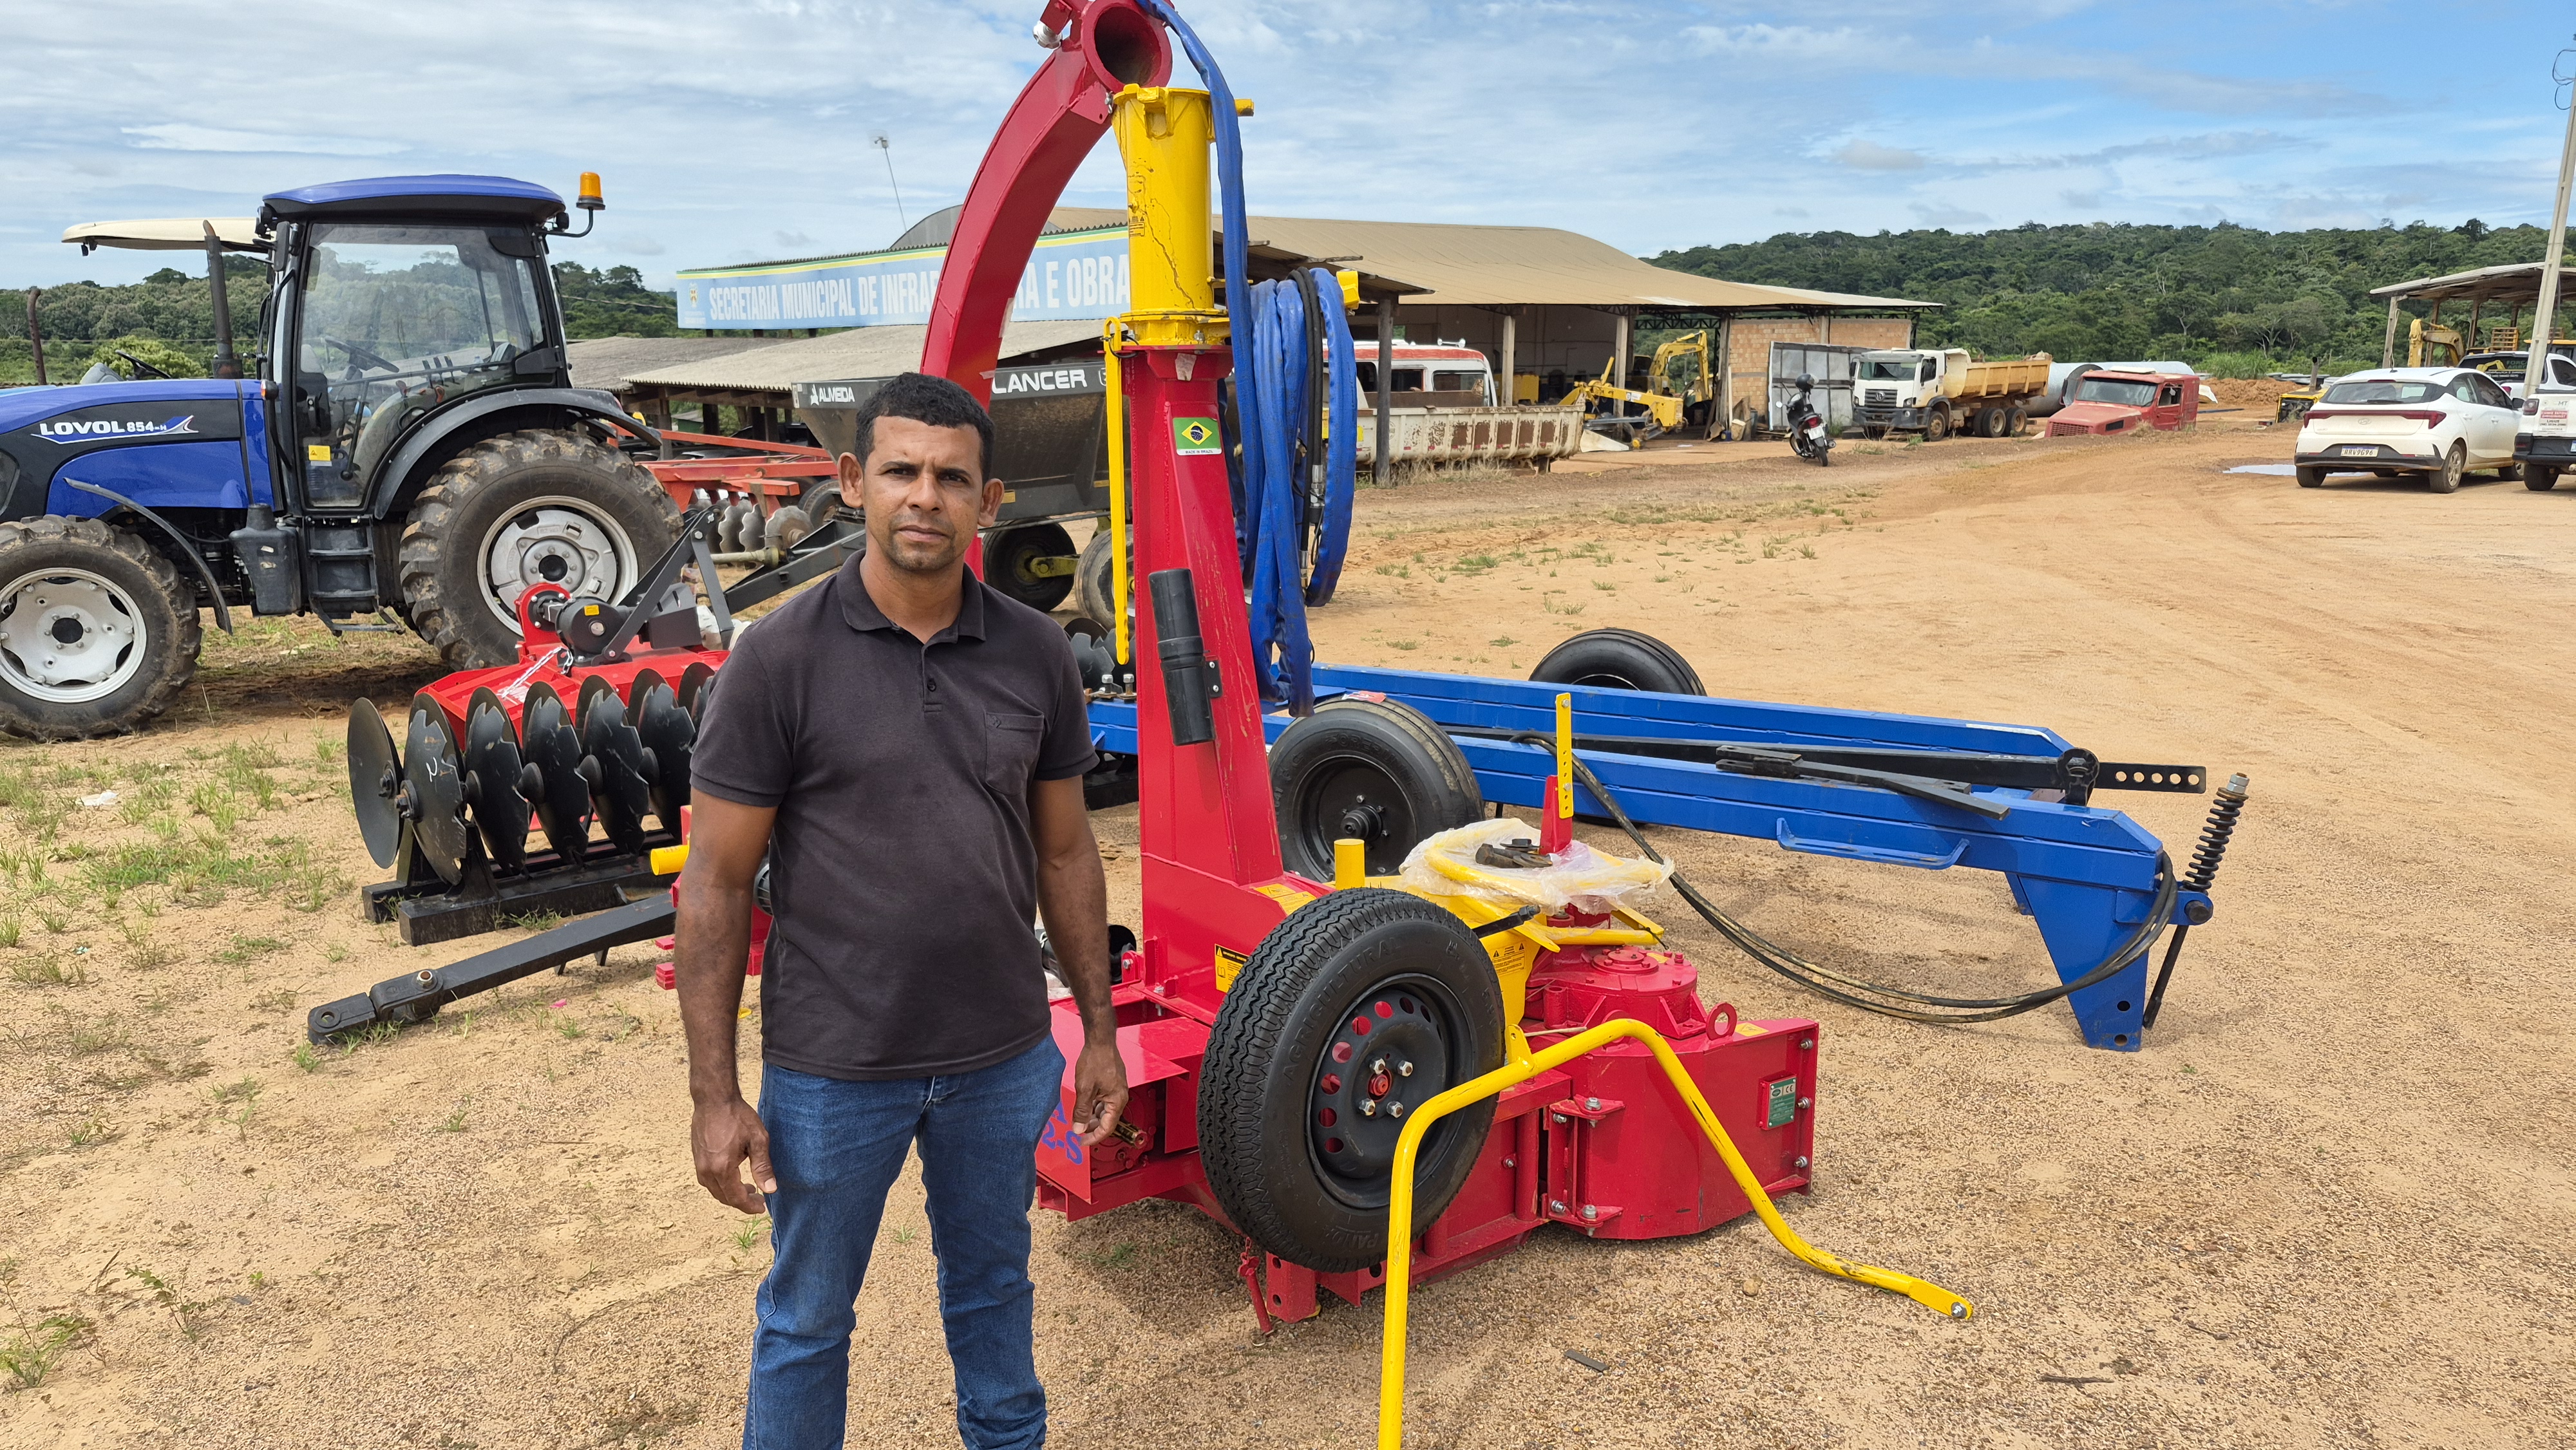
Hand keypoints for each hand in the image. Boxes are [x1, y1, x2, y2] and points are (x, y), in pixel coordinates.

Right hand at [692, 1095, 774, 1213]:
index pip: (736, 1198)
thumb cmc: (737, 1116)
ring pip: (714, 1190)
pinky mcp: (696, 1157)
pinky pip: (708, 1180)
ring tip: (748, 1189)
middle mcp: (707, 1170)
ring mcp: (699, 1164)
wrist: (714, 1098)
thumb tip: (770, 1189)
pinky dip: (721, 1184)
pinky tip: (733, 1177)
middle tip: (758, 1199)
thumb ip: (763, 1167)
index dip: (750, 1206)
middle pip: (724, 1197)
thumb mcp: (758, 1140)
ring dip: (730, 1194)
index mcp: (722, 1168)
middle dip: (741, 1202)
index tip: (762, 1207)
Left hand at [1072, 1039, 1129, 1148]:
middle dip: (1093, 1128)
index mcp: (1117, 1100)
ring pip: (1105, 1110)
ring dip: (1093, 1117)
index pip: (1107, 1127)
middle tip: (1079, 1132)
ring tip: (1080, 1120)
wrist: (1100, 1041)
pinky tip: (1085, 1106)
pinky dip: (1095, 1106)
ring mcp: (1117, 1090)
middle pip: (1107, 1120)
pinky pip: (1104, 1101)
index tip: (1083, 1142)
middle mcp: (1120, 1096)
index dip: (1094, 1137)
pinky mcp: (1112, 1084)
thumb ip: (1082, 1111)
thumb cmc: (1096, 1060)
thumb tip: (1079, 1128)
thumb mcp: (1084, 1089)